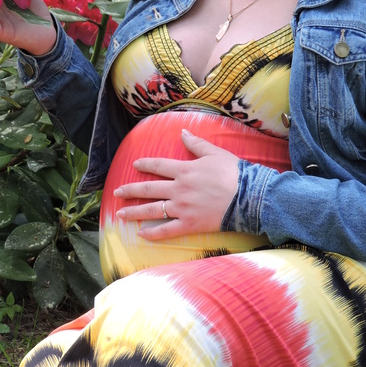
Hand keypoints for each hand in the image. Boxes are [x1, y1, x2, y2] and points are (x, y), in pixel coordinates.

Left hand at [113, 129, 240, 239]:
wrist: (249, 197)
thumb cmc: (234, 173)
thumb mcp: (215, 153)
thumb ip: (196, 143)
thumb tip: (182, 132)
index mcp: (185, 170)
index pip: (159, 166)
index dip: (145, 164)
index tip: (135, 164)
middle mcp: (179, 189)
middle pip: (149, 190)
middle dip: (130, 190)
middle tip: (116, 192)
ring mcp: (183, 208)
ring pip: (153, 210)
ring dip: (134, 212)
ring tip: (120, 214)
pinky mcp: (190, 224)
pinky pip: (167, 230)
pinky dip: (153, 233)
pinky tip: (141, 234)